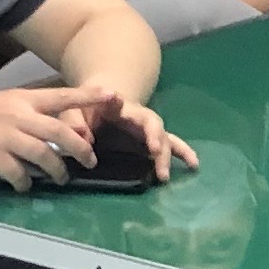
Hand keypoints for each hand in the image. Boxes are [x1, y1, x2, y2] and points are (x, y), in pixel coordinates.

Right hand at [0, 83, 108, 189]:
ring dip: (57, 171)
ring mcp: (5, 136)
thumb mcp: (4, 104)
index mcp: (22, 99)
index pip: (61, 96)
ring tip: (61, 178)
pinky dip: (26, 183)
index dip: (88, 97)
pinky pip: (20, 174)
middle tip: (91, 160)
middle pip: (60, 132)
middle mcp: (17, 115)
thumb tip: (60, 130)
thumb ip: (31, 114)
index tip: (113, 95)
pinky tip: (24, 186)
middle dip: (81, 149)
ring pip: (44, 155)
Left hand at [63, 84, 198, 179]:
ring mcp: (146, 129)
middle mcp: (137, 116)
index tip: (117, 102)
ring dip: (172, 152)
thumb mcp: (74, 111)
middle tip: (155, 153)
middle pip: (150, 124)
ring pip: (164, 136)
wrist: (102, 101)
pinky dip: (183, 153)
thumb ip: (74, 122)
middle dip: (155, 137)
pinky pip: (170, 145)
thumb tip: (84, 137)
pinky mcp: (150, 141)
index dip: (118, 103)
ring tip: (183, 167)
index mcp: (115, 106)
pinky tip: (194, 165)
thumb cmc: (86, 108)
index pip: (117, 103)